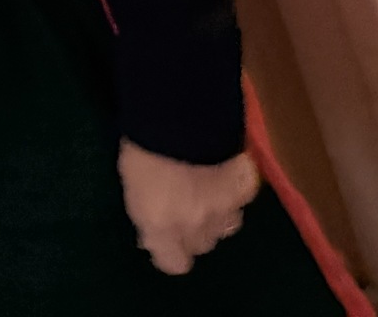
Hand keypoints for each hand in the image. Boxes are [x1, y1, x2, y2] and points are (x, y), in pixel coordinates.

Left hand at [118, 139, 259, 274]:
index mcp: (160, 226)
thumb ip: (148, 213)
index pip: (173, 263)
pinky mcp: (244, 190)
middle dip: (194, 230)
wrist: (179, 115)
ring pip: (226, 227)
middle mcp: (195, 227)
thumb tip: (156, 227)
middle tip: (185, 205)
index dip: (170, 251)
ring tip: (205, 188)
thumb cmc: (141, 146)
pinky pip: (240, 201)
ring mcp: (223, 210)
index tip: (165, 236)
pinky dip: (233, 192)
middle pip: (201, 244)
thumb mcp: (132, 184)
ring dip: (216, 214)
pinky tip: (223, 172)